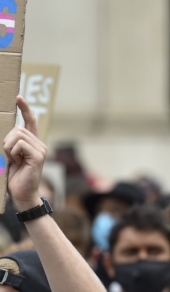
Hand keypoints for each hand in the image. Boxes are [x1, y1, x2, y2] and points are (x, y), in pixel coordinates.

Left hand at [4, 96, 44, 210]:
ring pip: (17, 136)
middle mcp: (39, 143)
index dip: (24, 109)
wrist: (22, 195)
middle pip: (16, 129)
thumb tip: (6, 134)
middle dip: (6, 141)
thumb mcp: (9, 156)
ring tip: (14, 160)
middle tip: (10, 157)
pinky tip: (18, 163)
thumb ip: (10, 143)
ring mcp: (41, 149)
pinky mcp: (38, 156)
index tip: (18, 97)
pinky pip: (20, 145)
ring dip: (8, 148)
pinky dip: (13, 153)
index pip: (29, 121)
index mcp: (33, 142)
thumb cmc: (14, 177)